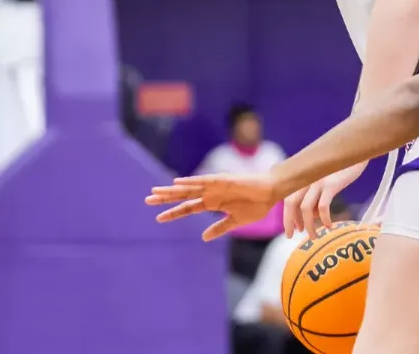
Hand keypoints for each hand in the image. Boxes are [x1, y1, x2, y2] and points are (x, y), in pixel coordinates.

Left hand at [145, 173, 276, 240]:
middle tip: (147, 200)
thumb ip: (219, 228)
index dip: (173, 213)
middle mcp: (210, 194)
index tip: (158, 218)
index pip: (188, 208)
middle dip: (166, 198)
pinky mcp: (223, 180)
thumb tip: (203, 237)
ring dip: (172, 189)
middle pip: (183, 196)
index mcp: (213, 204)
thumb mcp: (236, 221)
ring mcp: (215, 186)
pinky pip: (203, 181)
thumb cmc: (257, 205)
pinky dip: (190, 182)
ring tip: (155, 191)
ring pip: (188, 188)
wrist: (272, 193)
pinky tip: (177, 182)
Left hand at [284, 161, 365, 238]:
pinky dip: (324, 218)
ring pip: (305, 208)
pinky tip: (329, 226)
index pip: (288, 198)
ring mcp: (318, 181)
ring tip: (314, 236)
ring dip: (308, 225)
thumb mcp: (325, 181)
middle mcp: (307, 178)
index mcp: (304, 177)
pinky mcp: (331, 184)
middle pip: (291, 203)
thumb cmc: (342, 168)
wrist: (357, 152)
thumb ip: (316, 195)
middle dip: (289, 221)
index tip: (291, 230)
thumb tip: (313, 217)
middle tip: (291, 236)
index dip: (287, 216)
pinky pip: (323, 206)